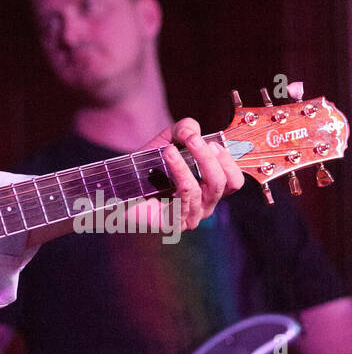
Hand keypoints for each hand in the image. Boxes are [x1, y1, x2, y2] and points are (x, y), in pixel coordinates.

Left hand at [140, 118, 242, 234]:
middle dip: (209, 158)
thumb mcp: (169, 141)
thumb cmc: (147, 167)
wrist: (119, 187)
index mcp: (209, 190)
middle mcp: (204, 206)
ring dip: (189, 164)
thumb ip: (185, 129)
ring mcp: (190, 217)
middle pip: (221, 183)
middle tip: (194, 140)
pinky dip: (179, 173)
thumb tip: (194, 131)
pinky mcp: (173, 223)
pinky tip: (168, 157)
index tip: (213, 144)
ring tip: (171, 149)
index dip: (228, 161)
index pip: (234, 182)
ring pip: (203, 190)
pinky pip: (184, 198)